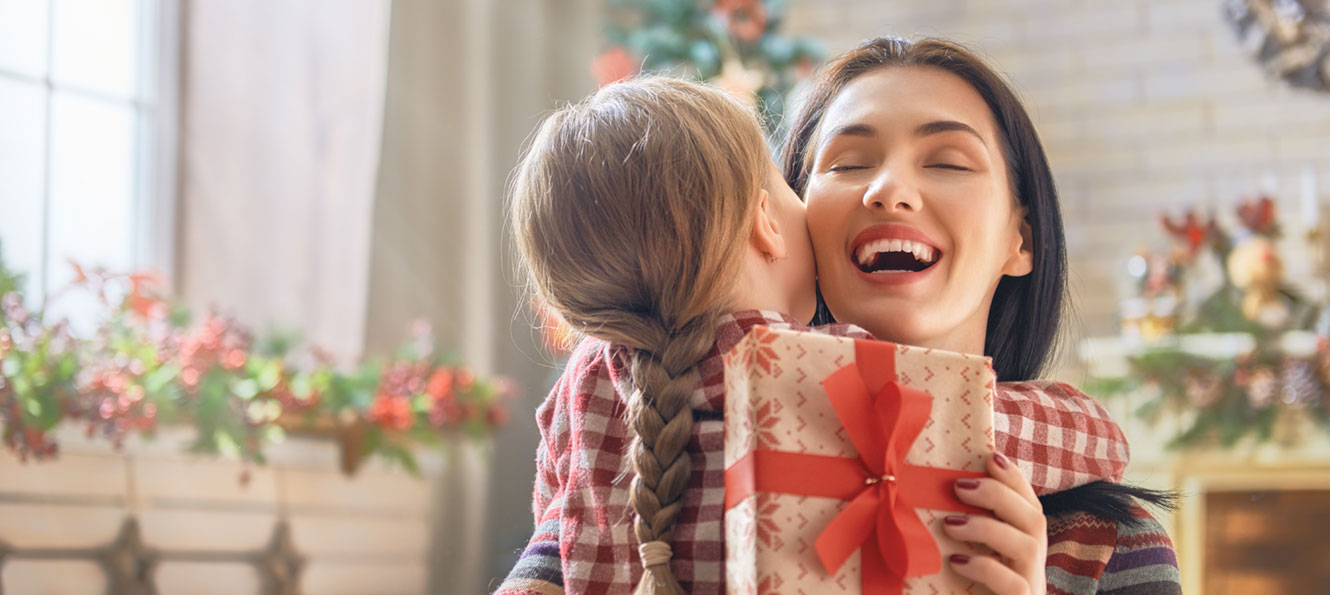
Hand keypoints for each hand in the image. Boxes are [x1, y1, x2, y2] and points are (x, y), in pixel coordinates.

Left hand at [942, 452, 1046, 594]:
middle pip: (1035, 519)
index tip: (990, 457)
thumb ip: (965, 526)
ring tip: (950, 523)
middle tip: (959, 487)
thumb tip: (942, 490)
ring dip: (987, 527)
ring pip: (1028, 547)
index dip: (1014, 478)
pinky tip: (956, 561)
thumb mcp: (970, 555)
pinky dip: (985, 568)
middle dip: (999, 495)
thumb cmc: (971, 588)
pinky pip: (1014, 584)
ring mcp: (1031, 584)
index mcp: (1023, 546)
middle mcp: (1033, 563)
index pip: (1029, 504)